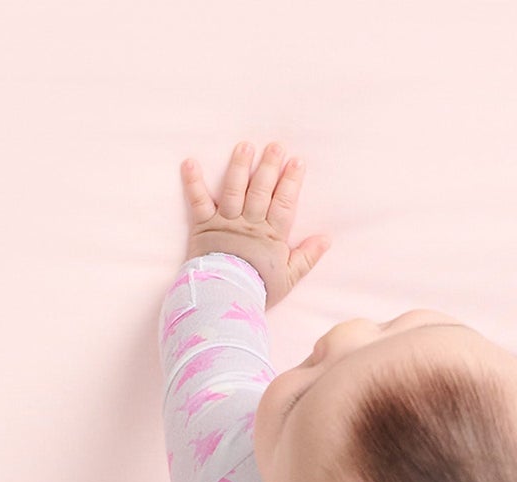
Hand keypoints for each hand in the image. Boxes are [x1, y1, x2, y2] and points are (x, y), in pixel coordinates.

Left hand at [179, 139, 331, 310]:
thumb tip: (326, 239)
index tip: (297, 161)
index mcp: (271, 235)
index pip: (284, 202)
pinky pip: (198, 201)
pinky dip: (193, 182)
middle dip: (269, 166)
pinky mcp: (203, 226)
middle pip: (261, 189)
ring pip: (234, 189)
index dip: (291, 181)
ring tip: (245, 146)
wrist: (225, 301)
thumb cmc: (258, 290)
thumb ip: (307, 257)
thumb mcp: (289, 278)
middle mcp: (249, 223)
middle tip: (275, 145)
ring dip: (239, 166)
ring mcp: (225, 222)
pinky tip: (190, 162)